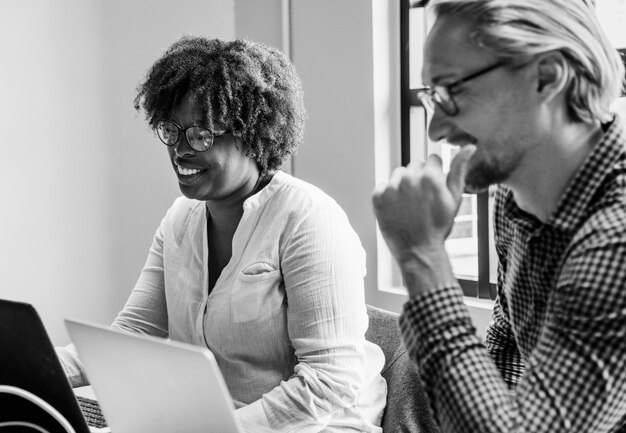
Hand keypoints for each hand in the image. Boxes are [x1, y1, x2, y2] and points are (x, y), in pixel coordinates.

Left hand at [372, 145, 475, 262]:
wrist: (418, 250)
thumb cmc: (439, 226)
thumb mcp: (454, 198)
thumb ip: (459, 170)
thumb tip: (469, 147)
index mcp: (430, 176)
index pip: (431, 160)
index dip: (434, 175)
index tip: (433, 191)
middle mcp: (409, 178)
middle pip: (414, 166)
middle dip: (418, 178)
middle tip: (422, 201)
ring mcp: (391, 187)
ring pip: (398, 174)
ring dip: (402, 184)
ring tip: (409, 205)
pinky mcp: (377, 196)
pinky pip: (384, 185)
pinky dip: (388, 195)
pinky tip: (397, 209)